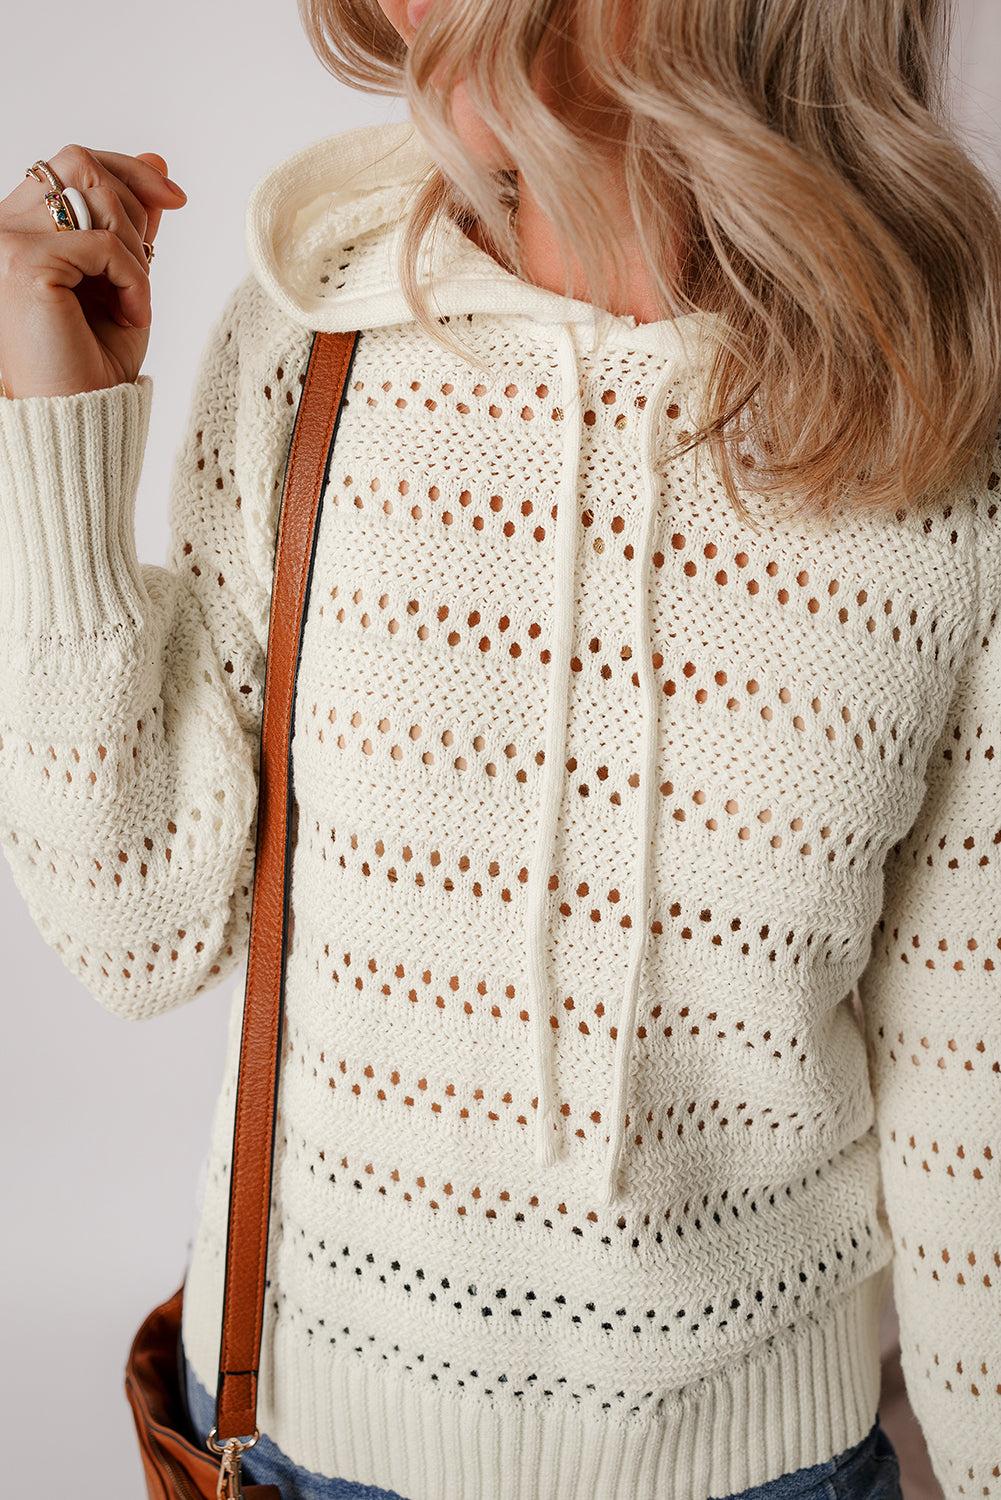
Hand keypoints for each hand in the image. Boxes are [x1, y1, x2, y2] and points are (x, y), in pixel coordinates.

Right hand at [0, 145, 187, 398]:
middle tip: (152, 261)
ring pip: (93, 194)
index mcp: (21, 227)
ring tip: (135, 299)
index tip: (175, 197)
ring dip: (134, 248)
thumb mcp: (123, 279)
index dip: (128, 170)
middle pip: (78, 162)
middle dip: (134, 203)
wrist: (78, 417)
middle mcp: (4, 226)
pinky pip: (103, 243)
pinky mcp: (23, 263)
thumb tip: (157, 163)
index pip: (70, 163)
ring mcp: (7, 241)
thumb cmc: (92, 361)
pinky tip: (132, 315)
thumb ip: (131, 223)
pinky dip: (134, 278)